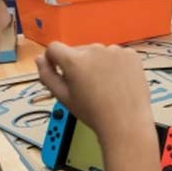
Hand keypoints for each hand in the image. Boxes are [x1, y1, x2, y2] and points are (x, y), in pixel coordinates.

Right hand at [35, 42, 152, 140]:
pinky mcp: (131, 55)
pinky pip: (117, 55)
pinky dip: (115, 65)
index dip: (53, 60)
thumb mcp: (63, 97)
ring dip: (97, 64)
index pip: (54, 48)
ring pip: (98, 53)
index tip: (59, 70)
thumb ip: (47, 75)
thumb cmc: (94, 113)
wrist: (126, 122)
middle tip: (86, 86)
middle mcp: (94, 50)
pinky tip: (117, 81)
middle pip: (78, 51)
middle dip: (78, 64)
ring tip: (104, 86)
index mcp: (74, 60)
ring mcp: (115, 51)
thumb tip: (40, 59)